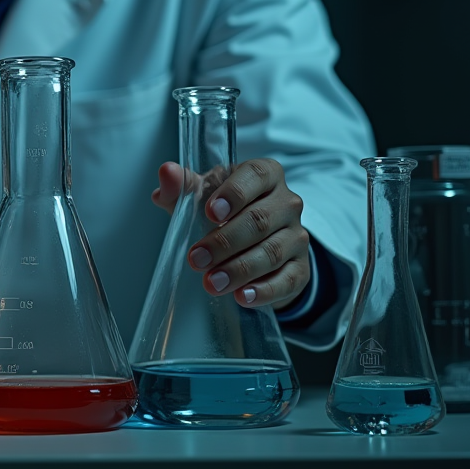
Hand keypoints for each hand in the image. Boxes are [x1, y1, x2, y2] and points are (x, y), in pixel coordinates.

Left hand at [151, 158, 309, 309]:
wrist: (250, 241)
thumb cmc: (222, 209)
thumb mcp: (200, 194)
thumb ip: (181, 184)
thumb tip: (167, 172)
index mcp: (265, 175)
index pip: (256, 175)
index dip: (234, 193)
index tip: (210, 213)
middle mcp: (287, 202)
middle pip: (259, 220)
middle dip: (225, 242)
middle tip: (196, 259)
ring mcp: (297, 235)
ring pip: (271, 252)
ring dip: (239, 269)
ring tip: (212, 282)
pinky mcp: (301, 267)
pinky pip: (288, 280)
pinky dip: (264, 290)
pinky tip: (242, 296)